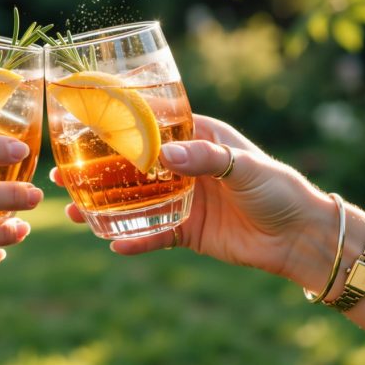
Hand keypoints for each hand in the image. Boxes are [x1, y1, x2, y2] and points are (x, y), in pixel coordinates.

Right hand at [52, 114, 335, 280]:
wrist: (302, 238)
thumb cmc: (279, 189)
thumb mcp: (244, 166)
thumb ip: (205, 159)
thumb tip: (162, 155)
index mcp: (199, 138)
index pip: (151, 124)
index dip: (118, 123)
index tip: (83, 121)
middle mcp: (185, 166)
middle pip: (131, 165)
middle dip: (96, 169)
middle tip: (62, 173)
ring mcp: (184, 200)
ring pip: (134, 201)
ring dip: (104, 205)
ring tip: (73, 211)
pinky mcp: (188, 232)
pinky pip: (154, 234)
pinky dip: (135, 240)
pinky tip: (113, 243)